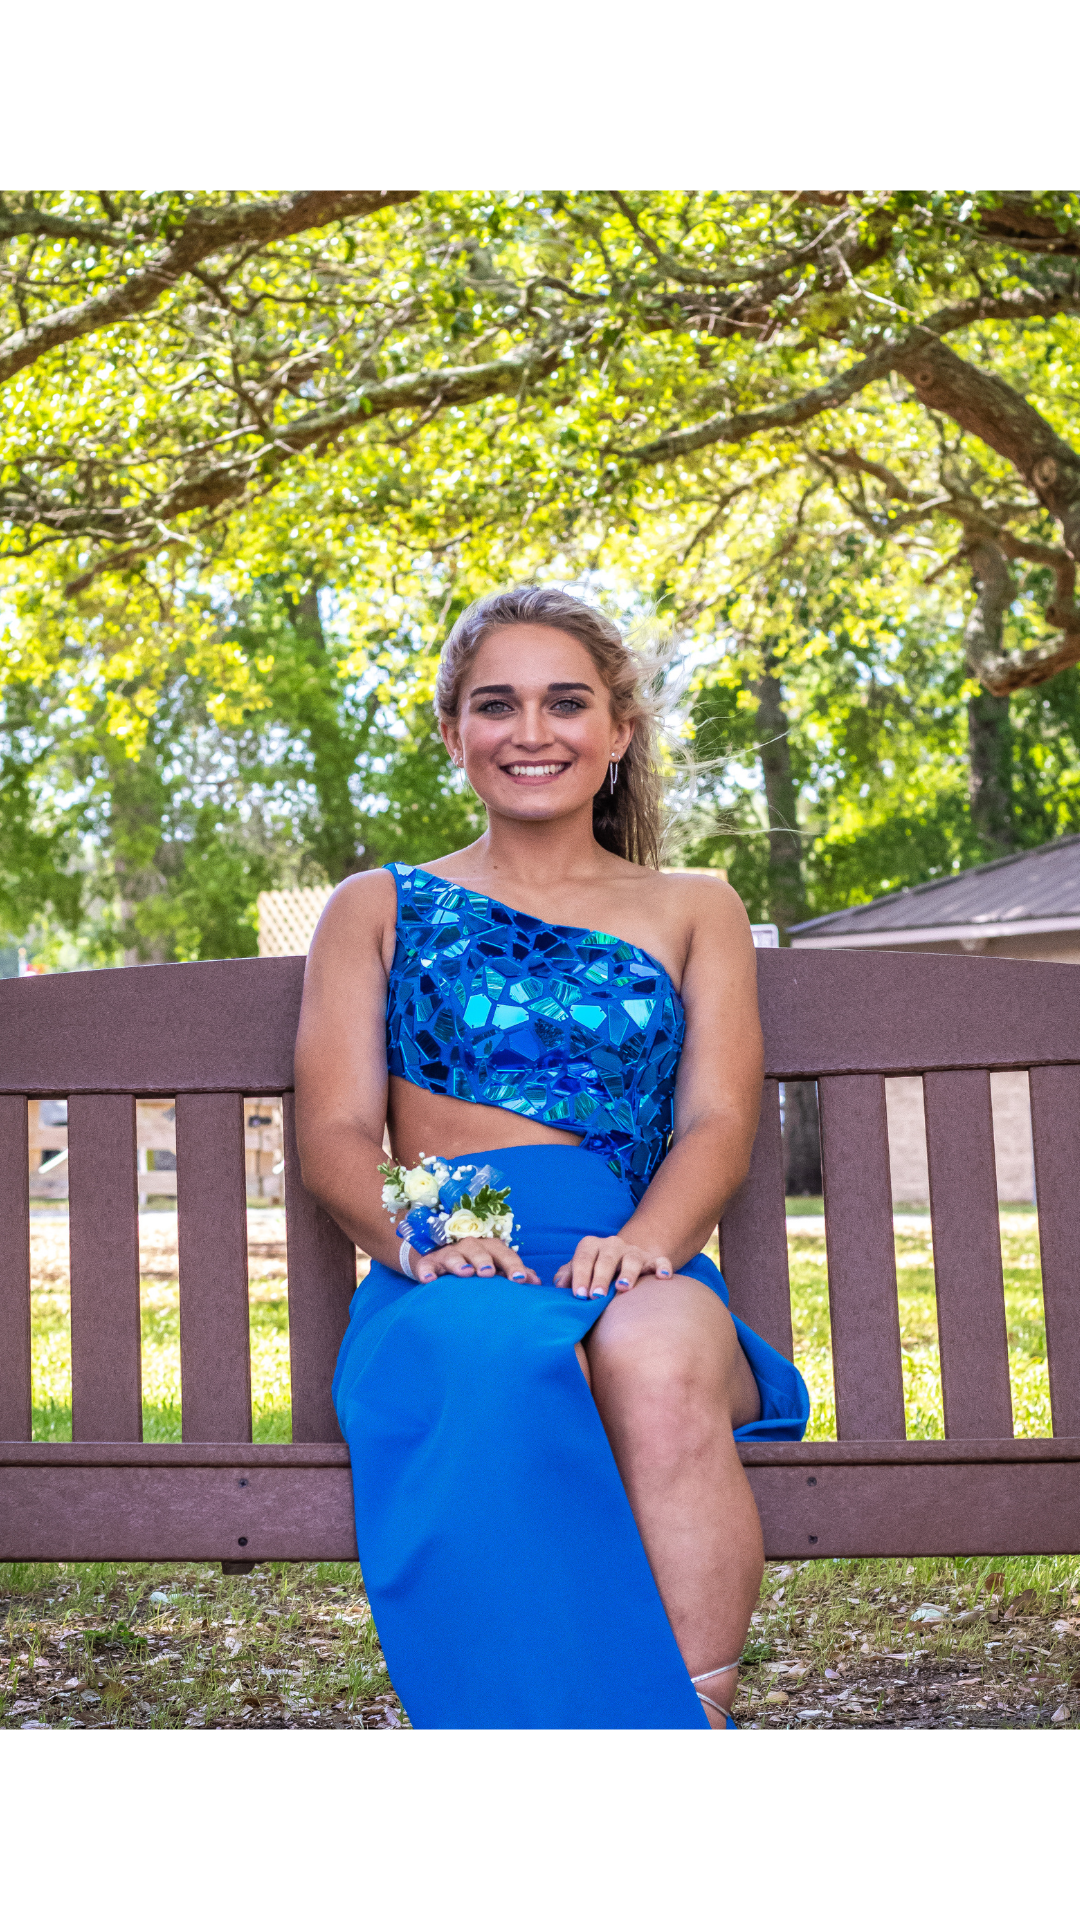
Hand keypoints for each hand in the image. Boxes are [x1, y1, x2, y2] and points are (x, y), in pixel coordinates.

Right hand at [408, 1236, 539, 1285]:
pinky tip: (429, 1281)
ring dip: (459, 1263)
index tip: (520, 1279)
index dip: (512, 1265)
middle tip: (488, 1273)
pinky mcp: (428, 1263)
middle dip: (484, 1260)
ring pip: (453, 1255)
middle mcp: (469, 1247)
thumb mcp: (496, 1266)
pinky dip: (427, 1272)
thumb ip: (515, 1272)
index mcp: (490, 1248)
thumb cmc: (477, 1264)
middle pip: (478, 1250)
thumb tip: (537, 1282)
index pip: (504, 1254)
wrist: (441, 1257)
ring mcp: (448, 1254)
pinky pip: (426, 1266)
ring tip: (465, 1273)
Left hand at [553, 1236, 674, 1297]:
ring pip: (632, 1258)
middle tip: (596, 1296)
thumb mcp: (579, 1270)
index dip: (580, 1276)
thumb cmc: (593, 1271)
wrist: (621, 1261)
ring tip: (623, 1287)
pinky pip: (660, 1261)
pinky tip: (663, 1277)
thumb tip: (559, 1285)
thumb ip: (567, 1275)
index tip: (579, 1295)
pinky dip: (662, 1267)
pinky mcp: (652, 1260)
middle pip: (606, 1258)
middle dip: (600, 1277)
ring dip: (628, 1272)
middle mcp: (612, 1245)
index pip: (583, 1258)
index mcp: (591, 1245)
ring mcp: (633, 1251)